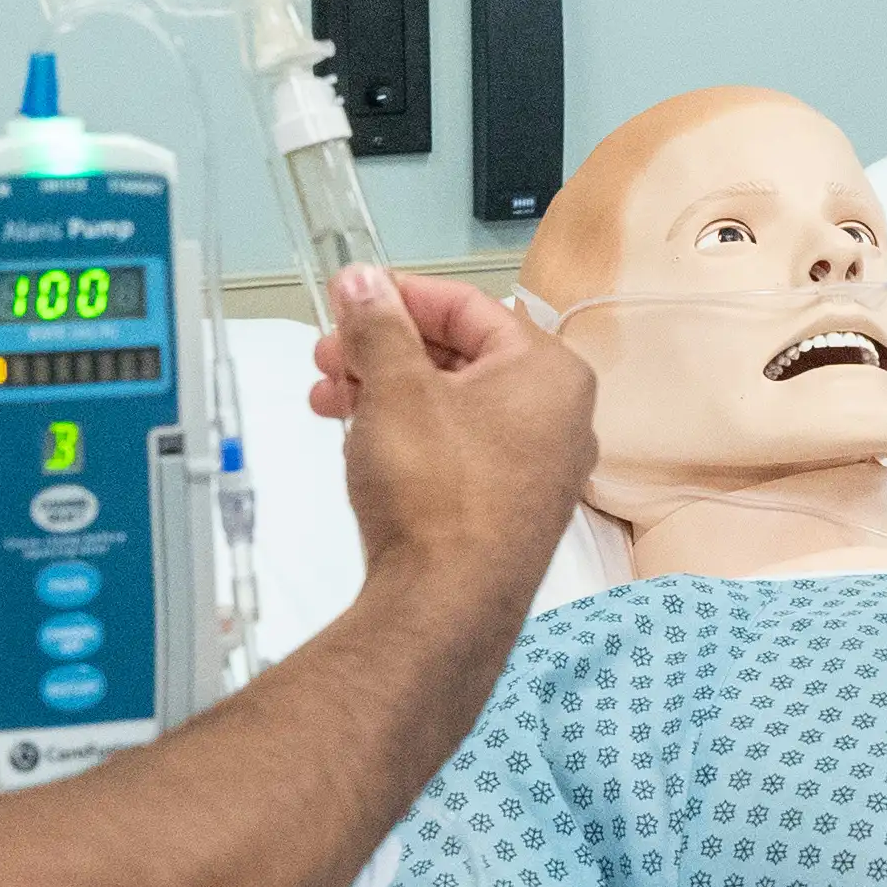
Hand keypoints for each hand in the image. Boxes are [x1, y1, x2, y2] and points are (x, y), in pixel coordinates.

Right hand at [315, 266, 594, 607]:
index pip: (470, 306)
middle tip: (327, 355)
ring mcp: (539, 468)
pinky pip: (459, 449)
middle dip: (385, 351)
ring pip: (454, 405)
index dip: (401, 296)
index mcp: (550, 372)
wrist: (447, 606)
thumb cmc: (434, 487)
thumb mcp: (396, 390)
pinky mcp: (511, 510)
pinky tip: (361, 441)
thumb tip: (363, 279)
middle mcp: (559, 416)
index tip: (348, 298)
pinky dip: (410, 434)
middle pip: (462, 356)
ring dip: (387, 392)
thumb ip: (379, 326)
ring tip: (327, 400)